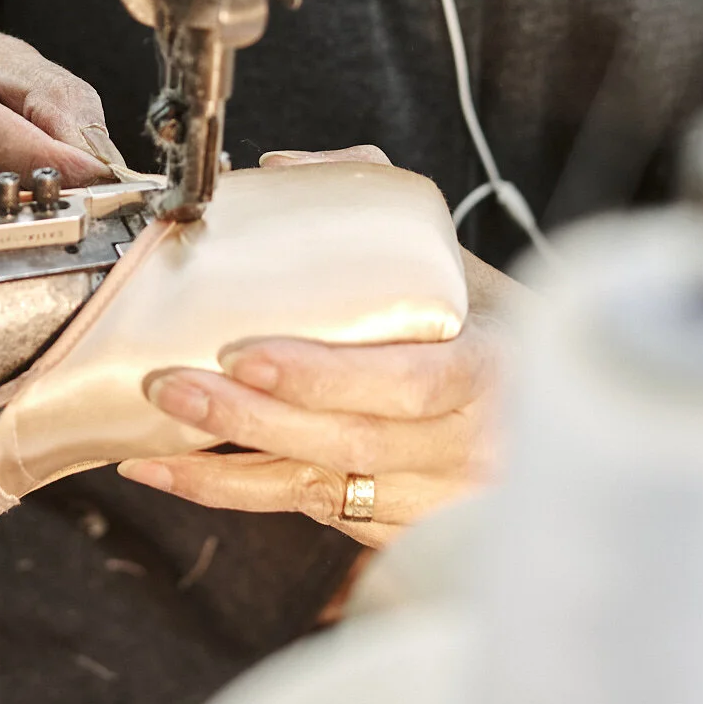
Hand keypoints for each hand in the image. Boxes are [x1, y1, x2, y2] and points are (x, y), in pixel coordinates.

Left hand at [117, 146, 514, 546]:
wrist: (553, 418)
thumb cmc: (496, 335)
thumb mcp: (461, 265)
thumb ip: (378, 206)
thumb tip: (283, 172)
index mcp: (491, 373)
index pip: (409, 382)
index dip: (324, 375)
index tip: (246, 354)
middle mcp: (469, 449)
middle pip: (348, 442)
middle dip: (248, 420)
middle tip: (172, 385)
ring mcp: (437, 501)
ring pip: (320, 492)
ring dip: (226, 472)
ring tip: (149, 444)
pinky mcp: (403, 531)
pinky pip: (314, 515)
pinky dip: (242, 494)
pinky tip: (178, 470)